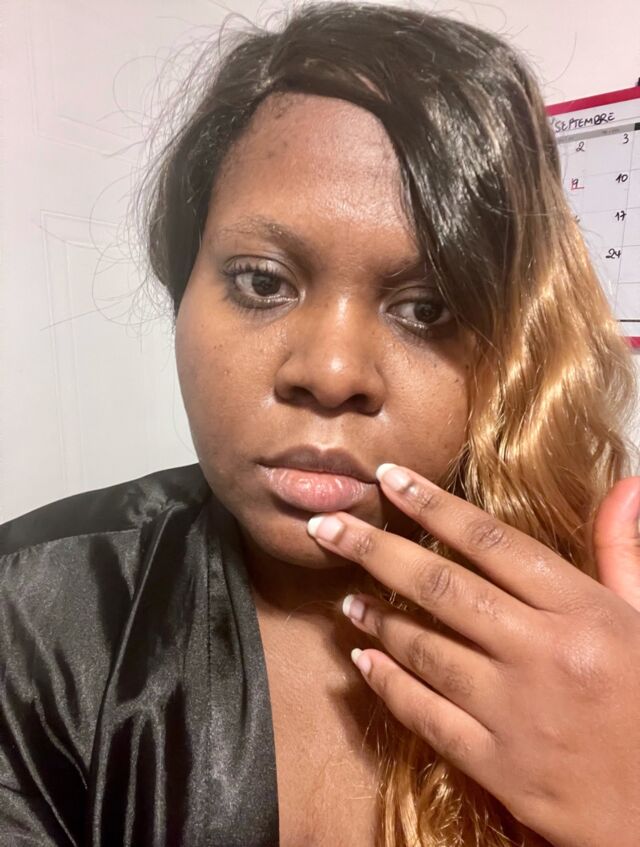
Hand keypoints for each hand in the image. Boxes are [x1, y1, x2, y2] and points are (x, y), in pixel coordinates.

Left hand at [306, 463, 639, 846]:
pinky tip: (363, 663)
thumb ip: (623, 550)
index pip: (491, 542)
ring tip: (348, 598)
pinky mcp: (500, 768)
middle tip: (328, 528)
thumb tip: (627, 484)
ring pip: (425, 650)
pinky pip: (427, 717)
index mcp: (582, 613)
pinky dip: (388, 685)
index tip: (389, 478)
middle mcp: (543, 655)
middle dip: (375, 549)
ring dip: (378, 619)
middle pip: (441, 588)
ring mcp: (516, 714)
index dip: (433, 505)